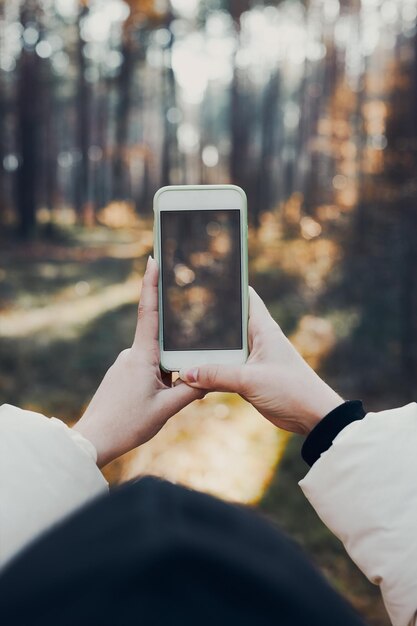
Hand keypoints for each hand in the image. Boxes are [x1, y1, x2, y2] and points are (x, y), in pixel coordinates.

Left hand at [73, 257, 203, 466]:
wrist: (94, 440)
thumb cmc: (128, 424)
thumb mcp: (166, 409)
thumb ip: (190, 390)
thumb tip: (208, 377)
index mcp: (142, 356)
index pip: (149, 312)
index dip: (151, 284)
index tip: (153, 259)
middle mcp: (131, 355)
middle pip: (161, 342)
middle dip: (176, 354)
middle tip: (177, 380)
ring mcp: (124, 365)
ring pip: (156, 361)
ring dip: (167, 376)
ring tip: (162, 403)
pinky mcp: (121, 376)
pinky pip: (147, 371)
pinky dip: (158, 381)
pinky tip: (155, 403)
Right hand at [180, 288, 342, 434]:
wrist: (312, 417)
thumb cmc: (291, 390)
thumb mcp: (249, 380)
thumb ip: (217, 375)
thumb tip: (187, 372)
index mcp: (263, 329)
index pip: (246, 297)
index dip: (229, 287)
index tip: (206, 278)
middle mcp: (257, 340)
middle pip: (228, 325)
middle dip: (207, 322)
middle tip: (179, 316)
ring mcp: (253, 360)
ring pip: (224, 350)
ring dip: (207, 352)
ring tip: (178, 346)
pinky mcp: (250, 378)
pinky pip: (225, 370)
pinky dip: (212, 372)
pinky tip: (193, 375)